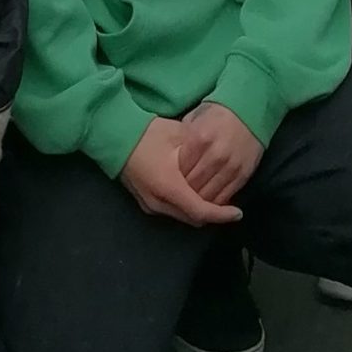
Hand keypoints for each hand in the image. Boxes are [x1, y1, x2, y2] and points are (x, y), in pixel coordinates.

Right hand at [120, 118, 241, 226]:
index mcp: (169, 187)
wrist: (113, 136)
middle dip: (212, 214)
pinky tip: (193, 193)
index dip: (222, 214)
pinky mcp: (144, 202)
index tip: (238, 213)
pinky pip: (171, 211)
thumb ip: (200, 152)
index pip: (201, 211)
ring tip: (214, 198)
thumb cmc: (147, 133)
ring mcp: (149, 205)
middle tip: (228, 204)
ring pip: (182, 216)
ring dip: (198, 210)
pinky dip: (186, 206)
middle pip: (193, 218)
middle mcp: (159, 202)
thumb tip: (217, 161)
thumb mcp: (179, 136)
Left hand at [177, 103, 262, 204]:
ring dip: (199, 200)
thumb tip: (170, 162)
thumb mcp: (194, 119)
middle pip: (193, 186)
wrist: (249, 110)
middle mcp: (215, 155)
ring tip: (193, 199)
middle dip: (185, 192)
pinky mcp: (244, 174)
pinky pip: (225, 196)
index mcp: (199, 139)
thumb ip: (181, 141)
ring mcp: (231, 166)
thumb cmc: (216, 114)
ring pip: (209, 195)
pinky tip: (209, 200)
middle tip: (180, 194)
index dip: (173, 178)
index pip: (180, 170)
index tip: (171, 180)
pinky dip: (215, 202)